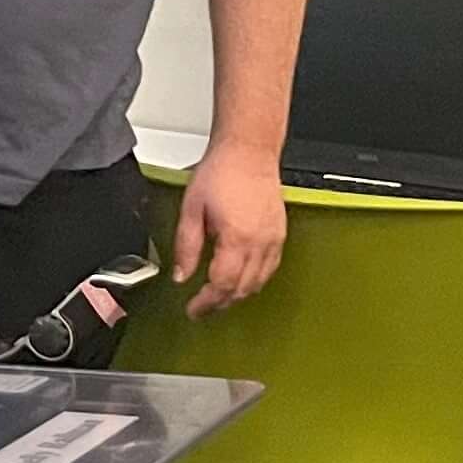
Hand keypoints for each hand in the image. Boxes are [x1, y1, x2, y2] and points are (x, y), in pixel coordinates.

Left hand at [173, 140, 288, 313]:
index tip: (193, 310)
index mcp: (236, 238)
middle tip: (202, 309)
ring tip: (218, 298)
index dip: (206, 303)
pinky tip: (241, 281)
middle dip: (220, 303)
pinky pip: (270, 269)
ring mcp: (274, 240)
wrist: (248, 152)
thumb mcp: (191, 209)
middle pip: (241, 289)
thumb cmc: (221, 173)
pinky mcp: (280, 235)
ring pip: (258, 283)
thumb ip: (186, 246)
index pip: (222, 285)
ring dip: (237, 295)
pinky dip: (255, 281)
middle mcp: (260, 243)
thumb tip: (181, 276)